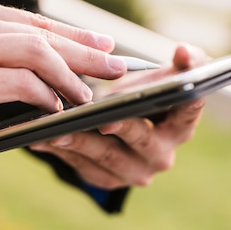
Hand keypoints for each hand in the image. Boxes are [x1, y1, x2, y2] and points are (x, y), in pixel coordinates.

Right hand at [0, 0, 126, 175]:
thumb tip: (45, 65)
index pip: (33, 21)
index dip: (72, 35)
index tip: (102, 45)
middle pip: (42, 33)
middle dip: (85, 50)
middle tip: (116, 64)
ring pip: (37, 52)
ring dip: (70, 74)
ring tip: (90, 93)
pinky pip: (21, 83)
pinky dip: (45, 94)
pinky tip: (56, 106)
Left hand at [30, 43, 207, 189]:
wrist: (121, 129)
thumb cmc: (142, 95)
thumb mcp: (160, 79)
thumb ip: (180, 61)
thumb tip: (183, 50)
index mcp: (181, 125)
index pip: (190, 108)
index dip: (186, 94)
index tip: (174, 74)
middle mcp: (161, 154)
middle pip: (141, 138)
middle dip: (121, 126)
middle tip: (103, 119)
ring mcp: (133, 171)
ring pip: (105, 155)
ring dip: (80, 140)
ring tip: (56, 128)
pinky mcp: (105, 179)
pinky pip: (80, 165)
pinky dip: (60, 150)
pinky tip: (40, 138)